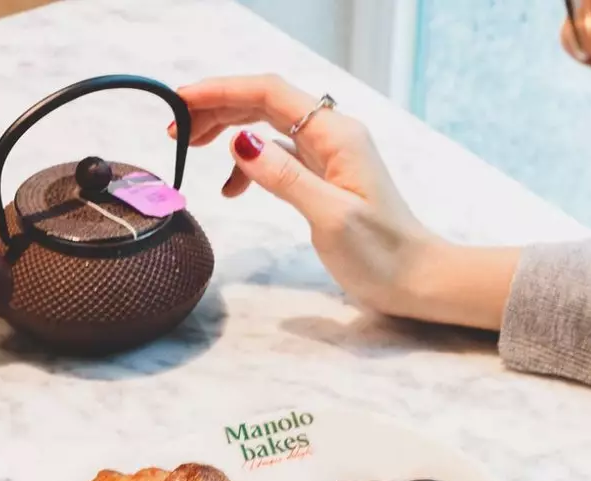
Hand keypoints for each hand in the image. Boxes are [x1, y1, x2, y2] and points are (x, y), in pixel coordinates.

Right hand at [174, 74, 519, 330]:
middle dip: (217, 108)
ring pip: (267, 126)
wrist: (416, 279)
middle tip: (174, 129)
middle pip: (264, 102)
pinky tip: (231, 189)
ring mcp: (328, 155)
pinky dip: (249, 165)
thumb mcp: (329, 217)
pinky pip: (278, 156)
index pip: (268, 93)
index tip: (180, 101)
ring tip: (190, 149)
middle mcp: (332, 135)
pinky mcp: (324, 177)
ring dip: (228, 131)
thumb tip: (240, 142)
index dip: (221, 91)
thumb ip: (284, 178)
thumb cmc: (381, 254)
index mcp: (335, 134)